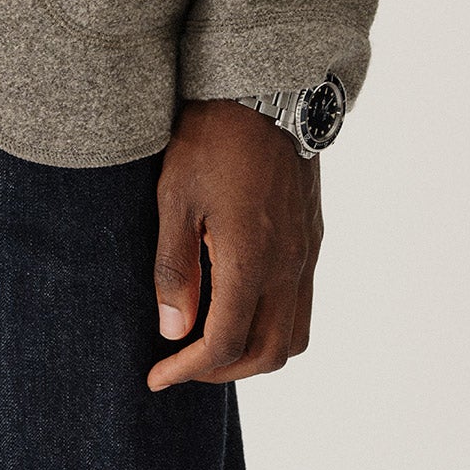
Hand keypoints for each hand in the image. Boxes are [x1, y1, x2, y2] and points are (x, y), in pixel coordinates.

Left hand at [147, 99, 322, 389]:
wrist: (264, 92)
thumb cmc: (211, 140)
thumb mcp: (175, 198)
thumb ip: (175, 269)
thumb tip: (173, 331)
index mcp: (251, 262)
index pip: (224, 345)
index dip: (187, 371)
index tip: (156, 377)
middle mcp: (287, 267)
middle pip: (266, 354)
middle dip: (222, 371)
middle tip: (181, 364)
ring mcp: (305, 254)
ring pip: (294, 336)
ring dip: (254, 353)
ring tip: (212, 341)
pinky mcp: (312, 238)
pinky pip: (303, 305)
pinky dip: (274, 325)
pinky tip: (241, 303)